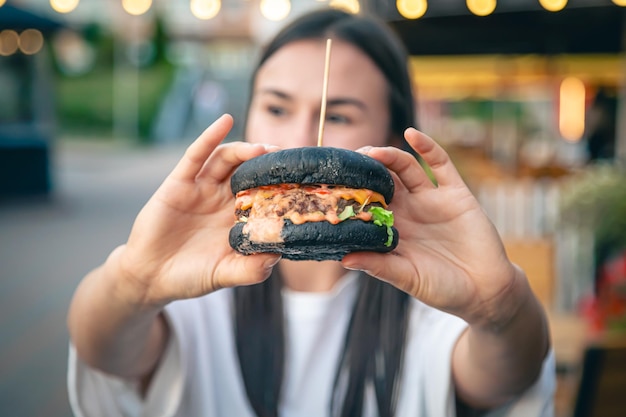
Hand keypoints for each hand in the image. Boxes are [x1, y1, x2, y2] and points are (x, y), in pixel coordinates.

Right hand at [114, 114, 279, 305]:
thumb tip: (277, 256)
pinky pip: (196, 155)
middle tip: (290, 159)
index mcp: (239, 218)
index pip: (266, 194)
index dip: (283, 186)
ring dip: (246, 150)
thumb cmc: (190, 276)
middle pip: (251, 171)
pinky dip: (211, 136)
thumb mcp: (225, 274)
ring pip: (228, 160)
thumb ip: (250, 269)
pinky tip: (225, 121)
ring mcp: (202, 188)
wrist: (150, 278)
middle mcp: (223, 198)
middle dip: (270, 163)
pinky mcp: (179, 182)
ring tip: (263, 149)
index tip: (305, 181)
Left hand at [343, 128, 520, 326]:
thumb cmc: (443, 289)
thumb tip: (345, 259)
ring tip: (371, 152)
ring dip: (388, 156)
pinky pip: (441, 165)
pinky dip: (427, 147)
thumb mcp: (408, 278)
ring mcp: (431, 199)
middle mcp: (408, 210)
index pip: (366, 204)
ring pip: (405, 168)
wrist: (486, 291)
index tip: (331, 186)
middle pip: (381, 180)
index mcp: (392, 229)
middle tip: (347, 162)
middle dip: (364, 169)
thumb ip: (380, 266)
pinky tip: (412, 134)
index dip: (351, 194)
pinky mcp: (455, 193)